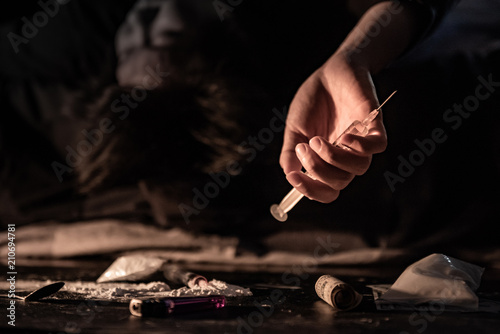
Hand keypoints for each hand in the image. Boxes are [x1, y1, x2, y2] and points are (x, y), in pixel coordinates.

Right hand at [279, 52, 386, 202]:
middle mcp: (346, 156)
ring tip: (318, 140)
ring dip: (334, 159)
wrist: (330, 72)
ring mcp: (361, 142)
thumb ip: (291, 152)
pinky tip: (344, 136)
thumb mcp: (295, 128)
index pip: (325, 190)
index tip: (294, 177)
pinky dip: (360, 146)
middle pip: (340, 183)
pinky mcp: (374, 125)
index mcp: (327, 161)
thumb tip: (289, 174)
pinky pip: (377, 147)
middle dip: (318, 170)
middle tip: (305, 147)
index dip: (310, 190)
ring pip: (358, 169)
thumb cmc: (314, 100)